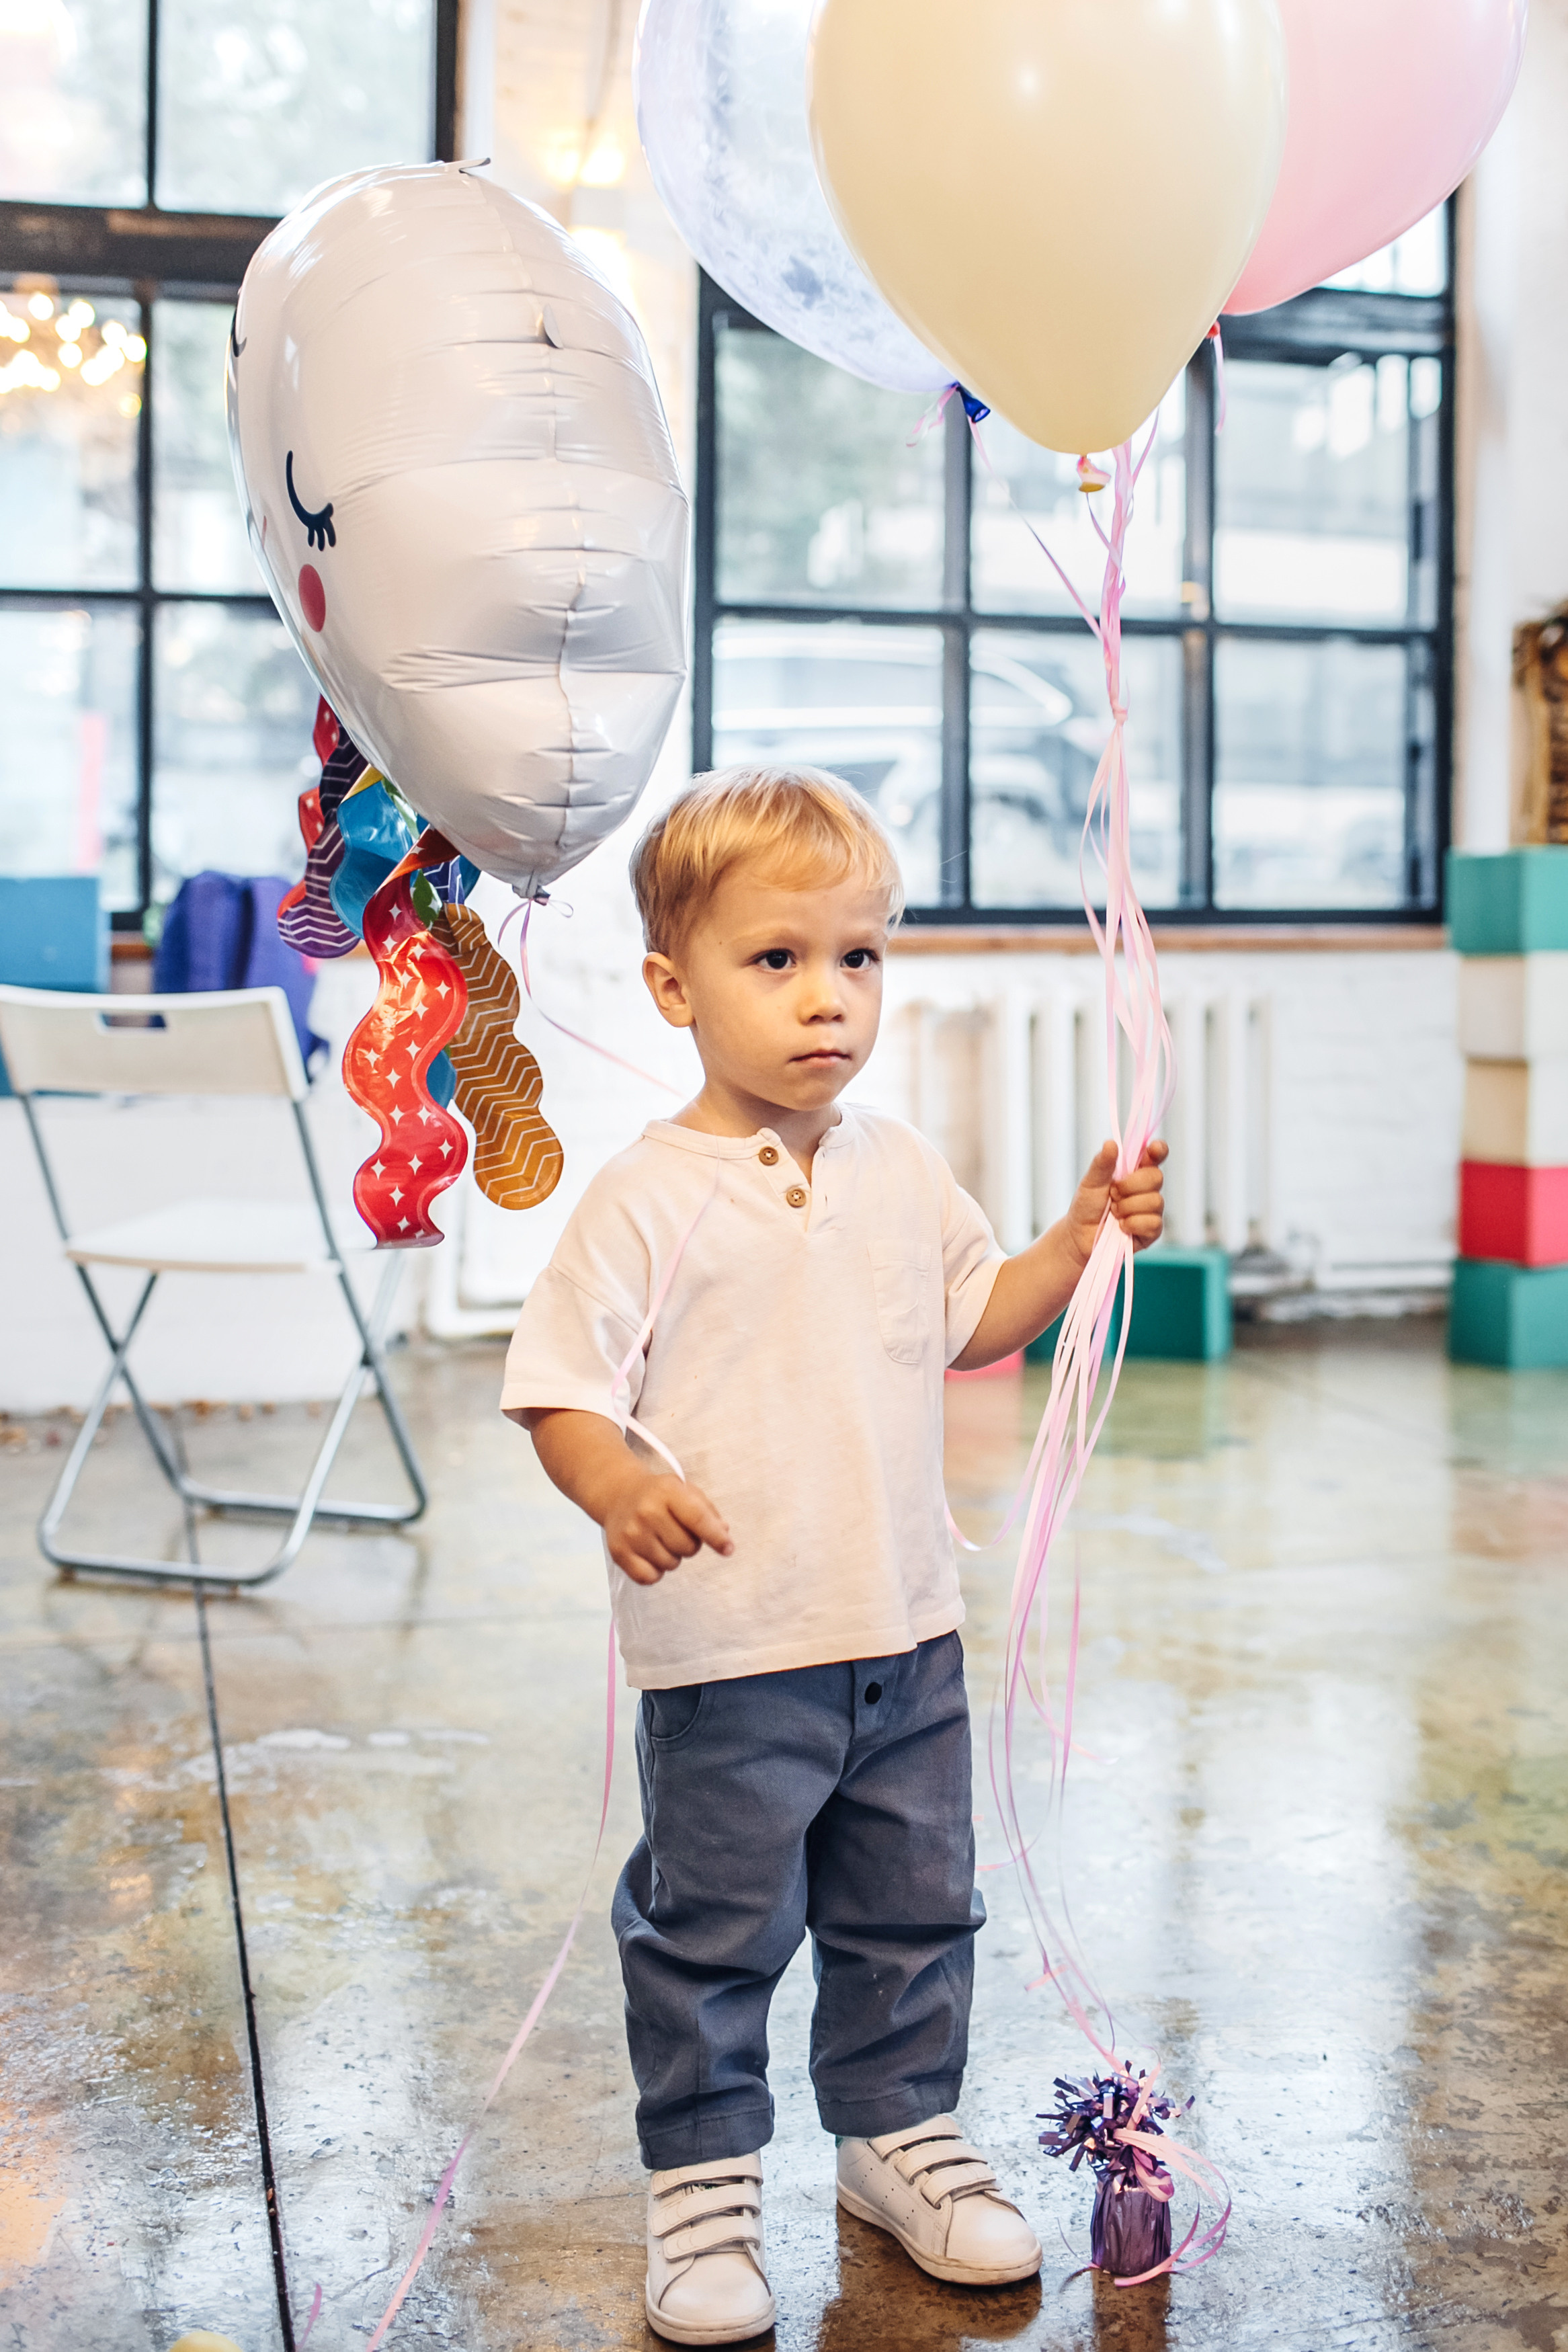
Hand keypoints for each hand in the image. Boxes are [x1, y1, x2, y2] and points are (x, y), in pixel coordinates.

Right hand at [605, 1471, 733, 1586]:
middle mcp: (647, 1511)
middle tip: (677, 1531)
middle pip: (688, 1547)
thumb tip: (723, 1533)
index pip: (697, 1518)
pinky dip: (655, 1571)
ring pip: (670, 1564)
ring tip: (660, 1539)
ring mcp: (631, 1533)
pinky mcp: (619, 1552)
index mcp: (667, 1491)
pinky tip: (650, 1553)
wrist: (619, 1495)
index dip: (716, 1537)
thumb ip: (708, 1512)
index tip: (728, 1549)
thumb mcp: (685, 1492)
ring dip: (672, 1557)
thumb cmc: (659, 1496)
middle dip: (690, 1544)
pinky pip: (650, 1578)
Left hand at [1067, 1138, 1167, 1264]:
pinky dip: (1133, 1224)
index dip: (1158, 1150)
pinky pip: (1153, 1223)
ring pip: (1155, 1201)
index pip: (1155, 1155)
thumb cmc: (1087, 1206)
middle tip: (1112, 1194)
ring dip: (1128, 1207)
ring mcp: (1152, 1210)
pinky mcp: (1152, 1230)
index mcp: (1135, 1171)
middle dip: (1130, 1185)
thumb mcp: (1091, 1182)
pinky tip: (1121, 1226)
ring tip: (1114, 1212)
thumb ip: (1102, 1164)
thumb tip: (1111, 1143)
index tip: (1152, 1150)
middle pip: (1156, 1177)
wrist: (1080, 1235)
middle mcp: (1147, 1188)